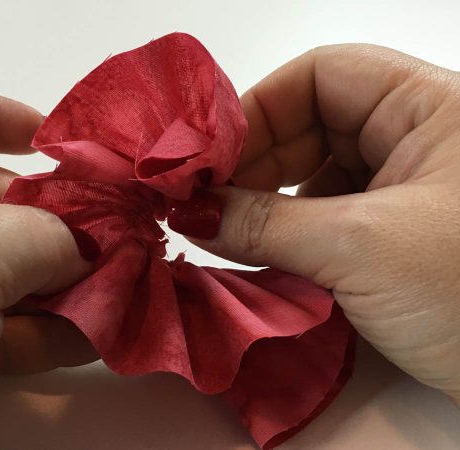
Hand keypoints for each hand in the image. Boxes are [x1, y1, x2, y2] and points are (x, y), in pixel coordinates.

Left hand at [0, 81, 97, 448]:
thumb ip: (36, 236)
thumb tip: (91, 241)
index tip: (54, 142)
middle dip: (59, 216)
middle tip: (117, 234)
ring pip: (10, 268)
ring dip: (69, 278)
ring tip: (123, 283)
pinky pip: (10, 329)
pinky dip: (55, 329)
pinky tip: (97, 330)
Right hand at [194, 45, 459, 405]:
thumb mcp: (362, 248)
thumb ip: (266, 225)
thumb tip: (190, 213)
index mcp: (427, 108)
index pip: (322, 76)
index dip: (258, 109)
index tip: (208, 159)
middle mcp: (412, 141)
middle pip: (307, 127)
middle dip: (252, 164)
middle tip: (202, 205)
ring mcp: (399, 193)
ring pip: (309, 178)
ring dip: (261, 205)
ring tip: (223, 236)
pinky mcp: (387, 239)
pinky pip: (319, 221)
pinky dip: (283, 237)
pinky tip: (256, 258)